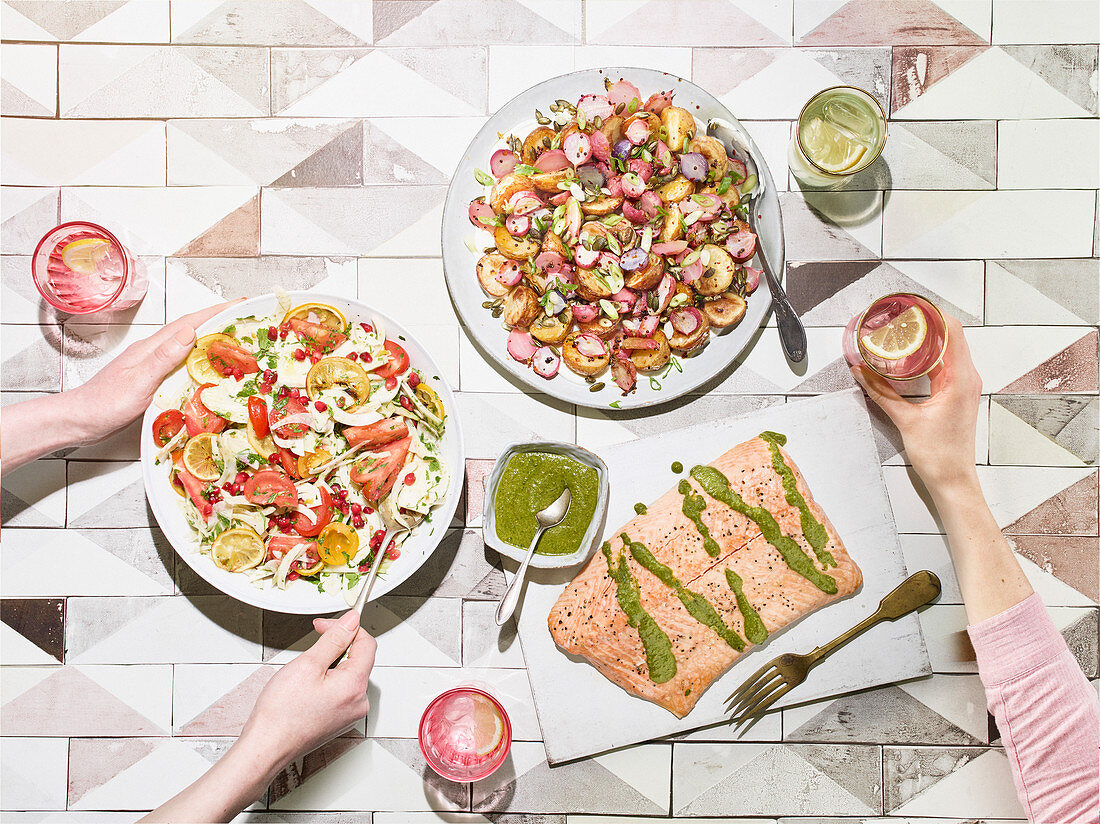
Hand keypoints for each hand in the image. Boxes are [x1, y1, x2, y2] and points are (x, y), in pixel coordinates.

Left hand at [68, 300, 241, 443]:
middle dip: (218, 324)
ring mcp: (151, 367)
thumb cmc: (104, 404)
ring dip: (210, 343)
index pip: (188, 324)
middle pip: (190, 332)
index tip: (238, 305)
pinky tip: (206, 372)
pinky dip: (199, 364)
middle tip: (244, 323)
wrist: (79, 422)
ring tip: (234, 345)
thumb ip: (163, 357)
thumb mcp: (139, 381)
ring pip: (187, 349)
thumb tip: (189, 332)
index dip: (215, 313)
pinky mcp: (151, 382)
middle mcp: (152, 354)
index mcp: (151, 349)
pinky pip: (182, 367)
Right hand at [139, 611, 375, 823]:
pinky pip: (340, 691)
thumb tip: (351, 622)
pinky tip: (306, 690)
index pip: (366, 644)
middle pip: (358, 659)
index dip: (346, 628)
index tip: (325, 626)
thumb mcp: (308, 664)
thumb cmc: (281, 714)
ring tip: (303, 676)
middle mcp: (358, 701)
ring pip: (347, 675)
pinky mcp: (339, 720)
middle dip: (335, 648)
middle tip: (309, 651)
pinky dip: (326, 683)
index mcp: (355, 686)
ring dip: (328, 666)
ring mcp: (350, 713)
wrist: (266, 748)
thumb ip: (334, 639)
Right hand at [852, 313, 981, 495]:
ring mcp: (963, 386)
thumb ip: (881, 392)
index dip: (934, 313)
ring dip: (929, 337)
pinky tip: (911, 355)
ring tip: (904, 330)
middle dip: (927, 321)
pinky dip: (929, 355)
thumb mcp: (905, 420)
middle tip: (902, 315)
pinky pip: (945, 364)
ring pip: (949, 349)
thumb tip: (861, 372)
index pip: (952, 332)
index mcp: (960, 380)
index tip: (913, 305)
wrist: (952, 479)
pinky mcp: (956, 394)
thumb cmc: (940, 456)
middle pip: (951, 336)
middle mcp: (967, 379)